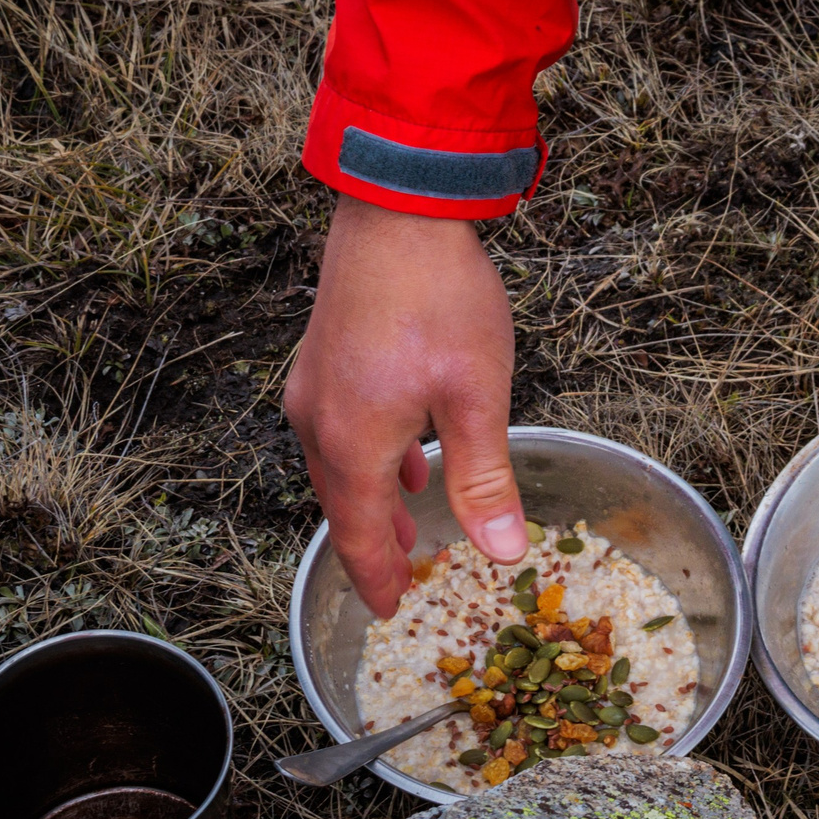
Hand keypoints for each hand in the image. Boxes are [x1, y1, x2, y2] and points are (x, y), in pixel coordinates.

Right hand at [285, 200, 528, 618]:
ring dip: (369, 502)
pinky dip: (366, 459)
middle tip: (396, 582)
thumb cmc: (439, 297)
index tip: (391, 610)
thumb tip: (504, 552)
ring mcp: (314, 386)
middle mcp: (319, 421)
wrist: (398, 208)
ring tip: (401, 526)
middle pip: (340, 504)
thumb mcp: (477, 397)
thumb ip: (485, 479)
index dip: (377, 577)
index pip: (359, 535)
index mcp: (353, 442)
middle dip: (372, 546)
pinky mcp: (323, 357)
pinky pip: (338, 429)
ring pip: (337, 466)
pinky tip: (399, 456)